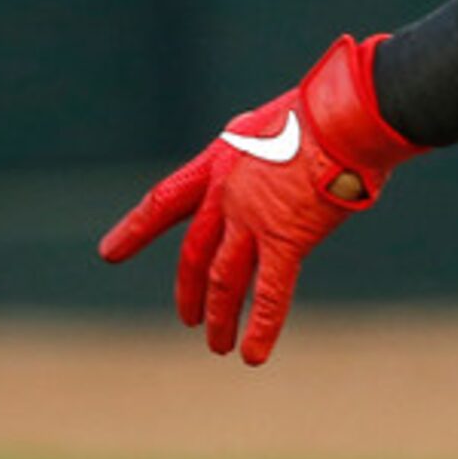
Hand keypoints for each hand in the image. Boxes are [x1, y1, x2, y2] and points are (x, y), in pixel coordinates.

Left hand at [98, 35, 423, 364]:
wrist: (347, 112)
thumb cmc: (330, 104)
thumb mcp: (284, 117)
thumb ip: (274, 144)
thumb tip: (287, 154)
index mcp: (224, 157)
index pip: (167, 199)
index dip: (137, 228)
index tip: (110, 252)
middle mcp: (228, 193)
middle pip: (198, 251)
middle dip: (191, 288)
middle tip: (188, 317)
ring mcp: (253, 219)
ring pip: (226, 278)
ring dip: (220, 315)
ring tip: (216, 344)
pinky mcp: (286, 239)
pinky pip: (271, 291)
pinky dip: (261, 325)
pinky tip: (251, 355)